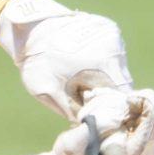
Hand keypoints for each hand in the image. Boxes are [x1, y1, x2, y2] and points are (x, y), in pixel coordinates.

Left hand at [0, 0, 132, 119]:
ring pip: (118, 69)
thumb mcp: (48, 91)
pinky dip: (102, 63)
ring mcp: (113, 35)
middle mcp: (114, 46)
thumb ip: (72, 110)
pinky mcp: (109, 28)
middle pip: (123, 82)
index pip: (122, 94)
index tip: (101, 115)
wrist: (30, 26)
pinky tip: (84, 63)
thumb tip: (89, 128)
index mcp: (104, 62)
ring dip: (105, 78)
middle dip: (108, 94)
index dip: (113, 108)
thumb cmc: (37, 61)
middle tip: (89, 99)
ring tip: (83, 79)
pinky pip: (112, 54)